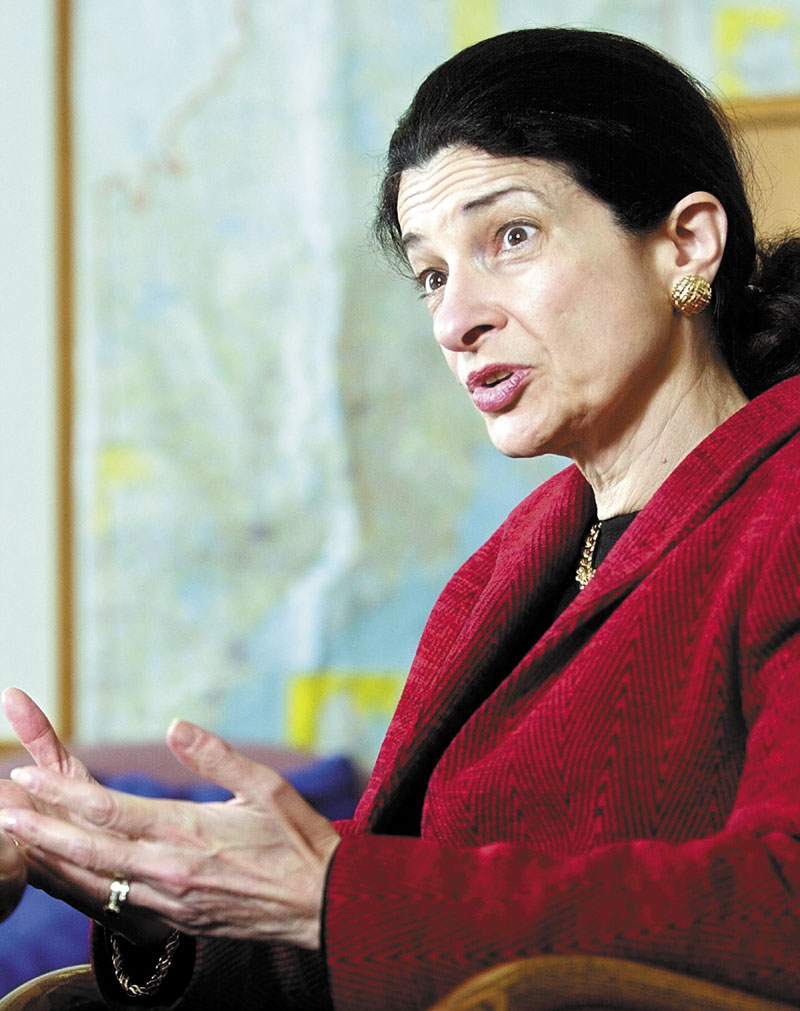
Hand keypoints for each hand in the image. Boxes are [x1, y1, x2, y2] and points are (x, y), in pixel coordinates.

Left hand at [0, 719, 340, 949]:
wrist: (320, 905)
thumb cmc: (297, 840)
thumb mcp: (266, 786)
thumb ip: (216, 756)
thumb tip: (174, 724)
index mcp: (189, 833)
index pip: (111, 810)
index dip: (63, 793)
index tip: (27, 774)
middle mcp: (170, 871)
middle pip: (89, 849)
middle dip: (40, 831)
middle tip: (3, 812)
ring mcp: (169, 901)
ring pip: (96, 881)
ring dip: (54, 860)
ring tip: (21, 840)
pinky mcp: (176, 919)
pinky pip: (117, 903)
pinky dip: (84, 886)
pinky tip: (68, 874)